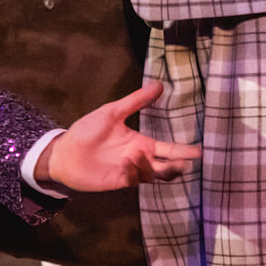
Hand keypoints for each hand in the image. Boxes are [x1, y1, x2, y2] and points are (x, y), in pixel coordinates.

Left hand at [33, 81, 198, 191]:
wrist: (65, 150)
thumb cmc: (87, 130)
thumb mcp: (112, 112)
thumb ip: (136, 100)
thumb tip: (159, 84)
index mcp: (142, 143)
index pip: (169, 149)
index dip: (185, 150)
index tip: (200, 151)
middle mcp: (140, 158)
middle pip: (167, 166)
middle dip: (178, 165)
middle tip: (186, 162)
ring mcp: (130, 171)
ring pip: (155, 176)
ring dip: (156, 167)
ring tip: (147, 155)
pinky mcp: (119, 180)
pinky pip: (135, 179)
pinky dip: (136, 170)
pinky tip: (129, 160)